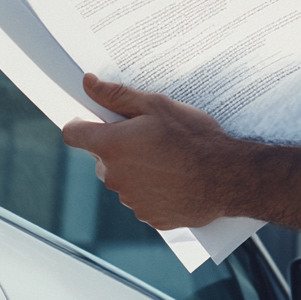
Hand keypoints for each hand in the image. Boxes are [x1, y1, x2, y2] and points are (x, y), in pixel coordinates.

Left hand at [62, 74, 234, 228]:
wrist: (226, 176)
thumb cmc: (193, 137)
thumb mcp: (157, 106)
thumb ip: (117, 95)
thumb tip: (87, 83)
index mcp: (111, 146)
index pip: (74, 134)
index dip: (82, 124)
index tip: (95, 120)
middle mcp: (114, 177)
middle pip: (103, 158)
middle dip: (119, 148)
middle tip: (150, 137)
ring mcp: (130, 200)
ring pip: (124, 180)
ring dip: (137, 170)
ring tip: (169, 159)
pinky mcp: (149, 217)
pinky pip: (142, 200)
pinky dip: (153, 190)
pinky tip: (176, 179)